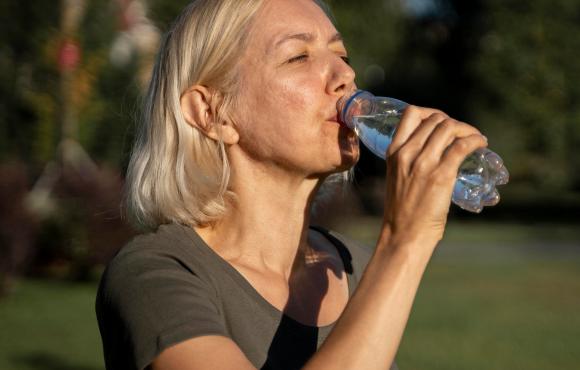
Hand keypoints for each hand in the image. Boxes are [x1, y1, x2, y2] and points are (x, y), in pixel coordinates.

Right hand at [379, 106, 487, 251]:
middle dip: (454, 123)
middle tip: (464, 135)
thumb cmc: (403, 210)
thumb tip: (434, 149)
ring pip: (450, 128)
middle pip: (436, 119)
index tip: (442, 123)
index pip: (411, 114)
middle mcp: (407, 153)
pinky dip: (476, 141)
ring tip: (475, 138)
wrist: (404, 234)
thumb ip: (410, 160)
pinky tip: (481, 145)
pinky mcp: (441, 175)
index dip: (431, 113)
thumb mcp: (398, 177)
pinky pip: (462, 146)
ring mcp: (424, 163)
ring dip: (468, 129)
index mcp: (394, 152)